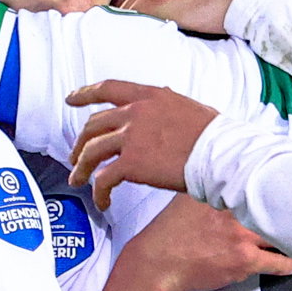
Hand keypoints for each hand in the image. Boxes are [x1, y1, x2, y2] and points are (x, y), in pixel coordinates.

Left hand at [72, 81, 221, 205]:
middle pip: (94, 125)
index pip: (108, 89)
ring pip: (91, 151)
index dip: (85, 94)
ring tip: (78, 180)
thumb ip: (167, 107)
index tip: (71, 99)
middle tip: (76, 156)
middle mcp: (134, 113)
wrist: (220, 155)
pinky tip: (102, 202)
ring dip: (81, 167)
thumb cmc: (214, 136)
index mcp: (149, 96)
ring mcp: (130, 137)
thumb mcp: (188, 107)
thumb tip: (164, 106)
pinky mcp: (131, 164)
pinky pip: (103, 179)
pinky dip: (98, 192)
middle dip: (80, 142)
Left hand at [120, 0, 247, 33]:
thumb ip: (173, 8)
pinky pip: (138, 17)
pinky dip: (134, 31)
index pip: (136, 1)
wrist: (237, 1)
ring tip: (126, 47)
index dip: (131, 20)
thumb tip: (162, 29)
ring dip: (128, 29)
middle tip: (122, 44)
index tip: (129, 35)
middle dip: (126, 24)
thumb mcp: (191, 0)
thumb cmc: (221, 6)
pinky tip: (134, 45)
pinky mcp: (162, 1)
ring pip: (130, 12)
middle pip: (129, 6)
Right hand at [124, 193, 291, 290]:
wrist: (159, 264)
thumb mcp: (188, 198)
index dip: (280, 183)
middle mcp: (233, 206)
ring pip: (281, 233)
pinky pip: (279, 261)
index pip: (259, 179)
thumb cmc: (171, 233)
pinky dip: (287, 264)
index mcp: (220, 188)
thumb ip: (211, 188)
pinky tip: (290, 264)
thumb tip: (230, 177)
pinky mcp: (245, 258)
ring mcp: (241, 232)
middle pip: (278, 203)